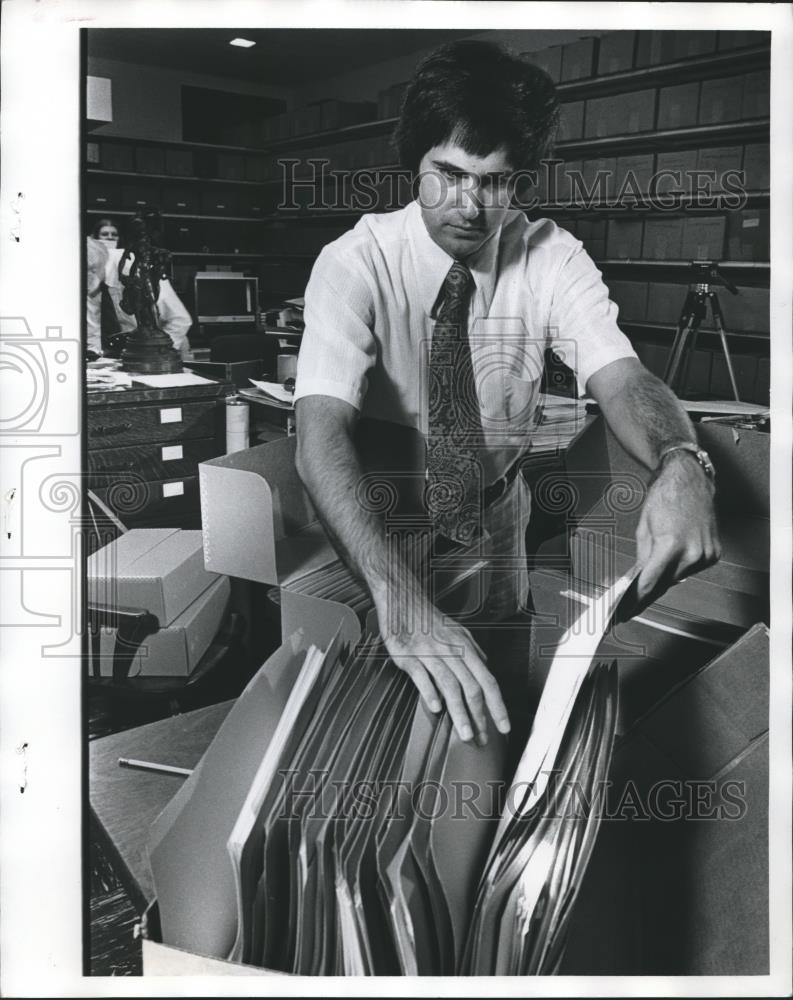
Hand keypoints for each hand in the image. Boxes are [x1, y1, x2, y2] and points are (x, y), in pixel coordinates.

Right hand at [374, 592, 510, 745]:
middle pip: (471, 686)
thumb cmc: (430, 619)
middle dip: (479, 716)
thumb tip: (486, 667)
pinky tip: (436, 708)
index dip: (497, 705)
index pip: (487, 680)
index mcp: (465, 648)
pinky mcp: (408, 655)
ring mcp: (429, 653)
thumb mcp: (458, 632)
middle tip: (482, 739)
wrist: (403, 600)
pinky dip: (430, 692)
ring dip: (459, 712)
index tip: (503, 727)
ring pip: (450, 685)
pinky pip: (422, 675)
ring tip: (465, 734)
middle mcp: (451, 651)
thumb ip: (473, 651)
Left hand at [636, 451, 720, 602]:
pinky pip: (692, 568)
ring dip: (666, 576)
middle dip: (648, 591)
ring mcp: (706, 554)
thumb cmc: (665, 498)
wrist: (690, 481)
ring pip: (679, 577)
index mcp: (671, 545)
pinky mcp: (714, 553)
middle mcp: (692, 553)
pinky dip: (681, 566)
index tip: (625, 612)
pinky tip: (673, 558)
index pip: (650, 583)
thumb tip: (637, 580)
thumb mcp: (644, 529)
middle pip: (665, 583)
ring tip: (652, 572)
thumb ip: (642, 558)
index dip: (636, 600)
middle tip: (631, 602)